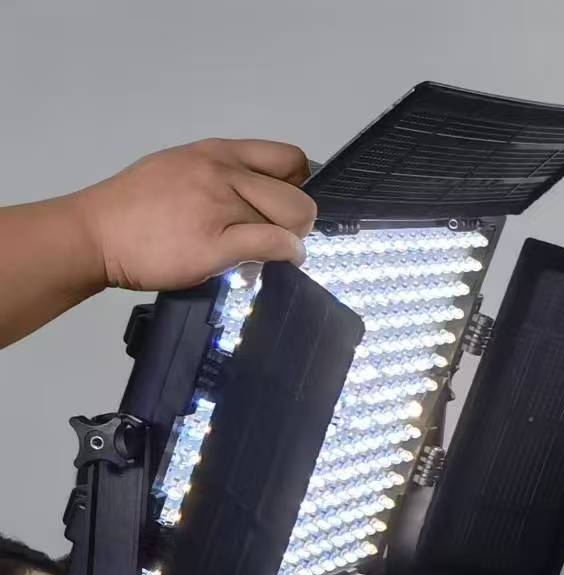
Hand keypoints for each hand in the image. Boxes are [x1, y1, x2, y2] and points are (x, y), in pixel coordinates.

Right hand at [61, 139, 314, 291]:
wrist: (92, 234)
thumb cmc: (133, 208)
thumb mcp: (180, 170)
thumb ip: (223, 178)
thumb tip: (264, 200)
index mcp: (216, 152)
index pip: (288, 157)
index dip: (299, 183)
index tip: (286, 204)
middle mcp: (221, 172)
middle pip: (298, 194)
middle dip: (298, 220)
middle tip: (278, 235)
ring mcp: (218, 205)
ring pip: (290, 220)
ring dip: (290, 240)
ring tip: (266, 250)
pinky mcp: (215, 243)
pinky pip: (275, 244)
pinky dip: (287, 256)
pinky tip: (275, 262)